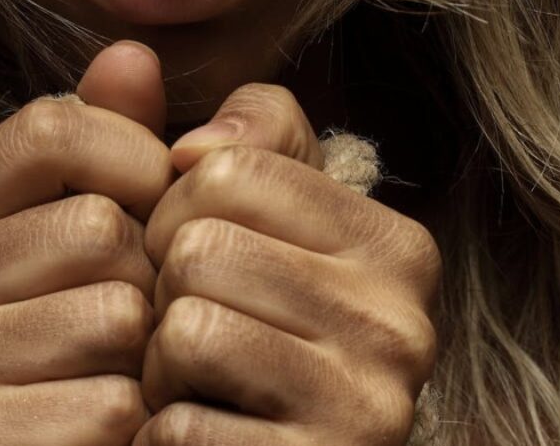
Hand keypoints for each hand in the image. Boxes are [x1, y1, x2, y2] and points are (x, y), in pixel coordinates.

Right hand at [0, 42, 172, 445]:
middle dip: (145, 273)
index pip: (53, 126)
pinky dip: (134, 415)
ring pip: (115, 313)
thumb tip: (132, 55)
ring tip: (117, 366)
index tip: (154, 203)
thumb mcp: (103, 222)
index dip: (134, 157)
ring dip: (145, 348)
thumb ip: (114, 139)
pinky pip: (112, 401)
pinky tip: (106, 421)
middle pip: (97, 226)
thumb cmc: (94, 328)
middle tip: (128, 313)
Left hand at [134, 84, 440, 444]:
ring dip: (160, 364)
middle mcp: (399, 322)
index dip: (174, 211)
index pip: (230, 169)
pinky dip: (162, 435)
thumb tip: (192, 144)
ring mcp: (368, 406)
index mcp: (394, 245)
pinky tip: (204, 433)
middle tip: (193, 330)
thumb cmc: (262, 326)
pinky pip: (181, 426)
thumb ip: (253, 144)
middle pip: (200, 250)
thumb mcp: (277, 224)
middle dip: (166, 293)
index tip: (188, 254)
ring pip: (188, 330)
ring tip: (195, 381)